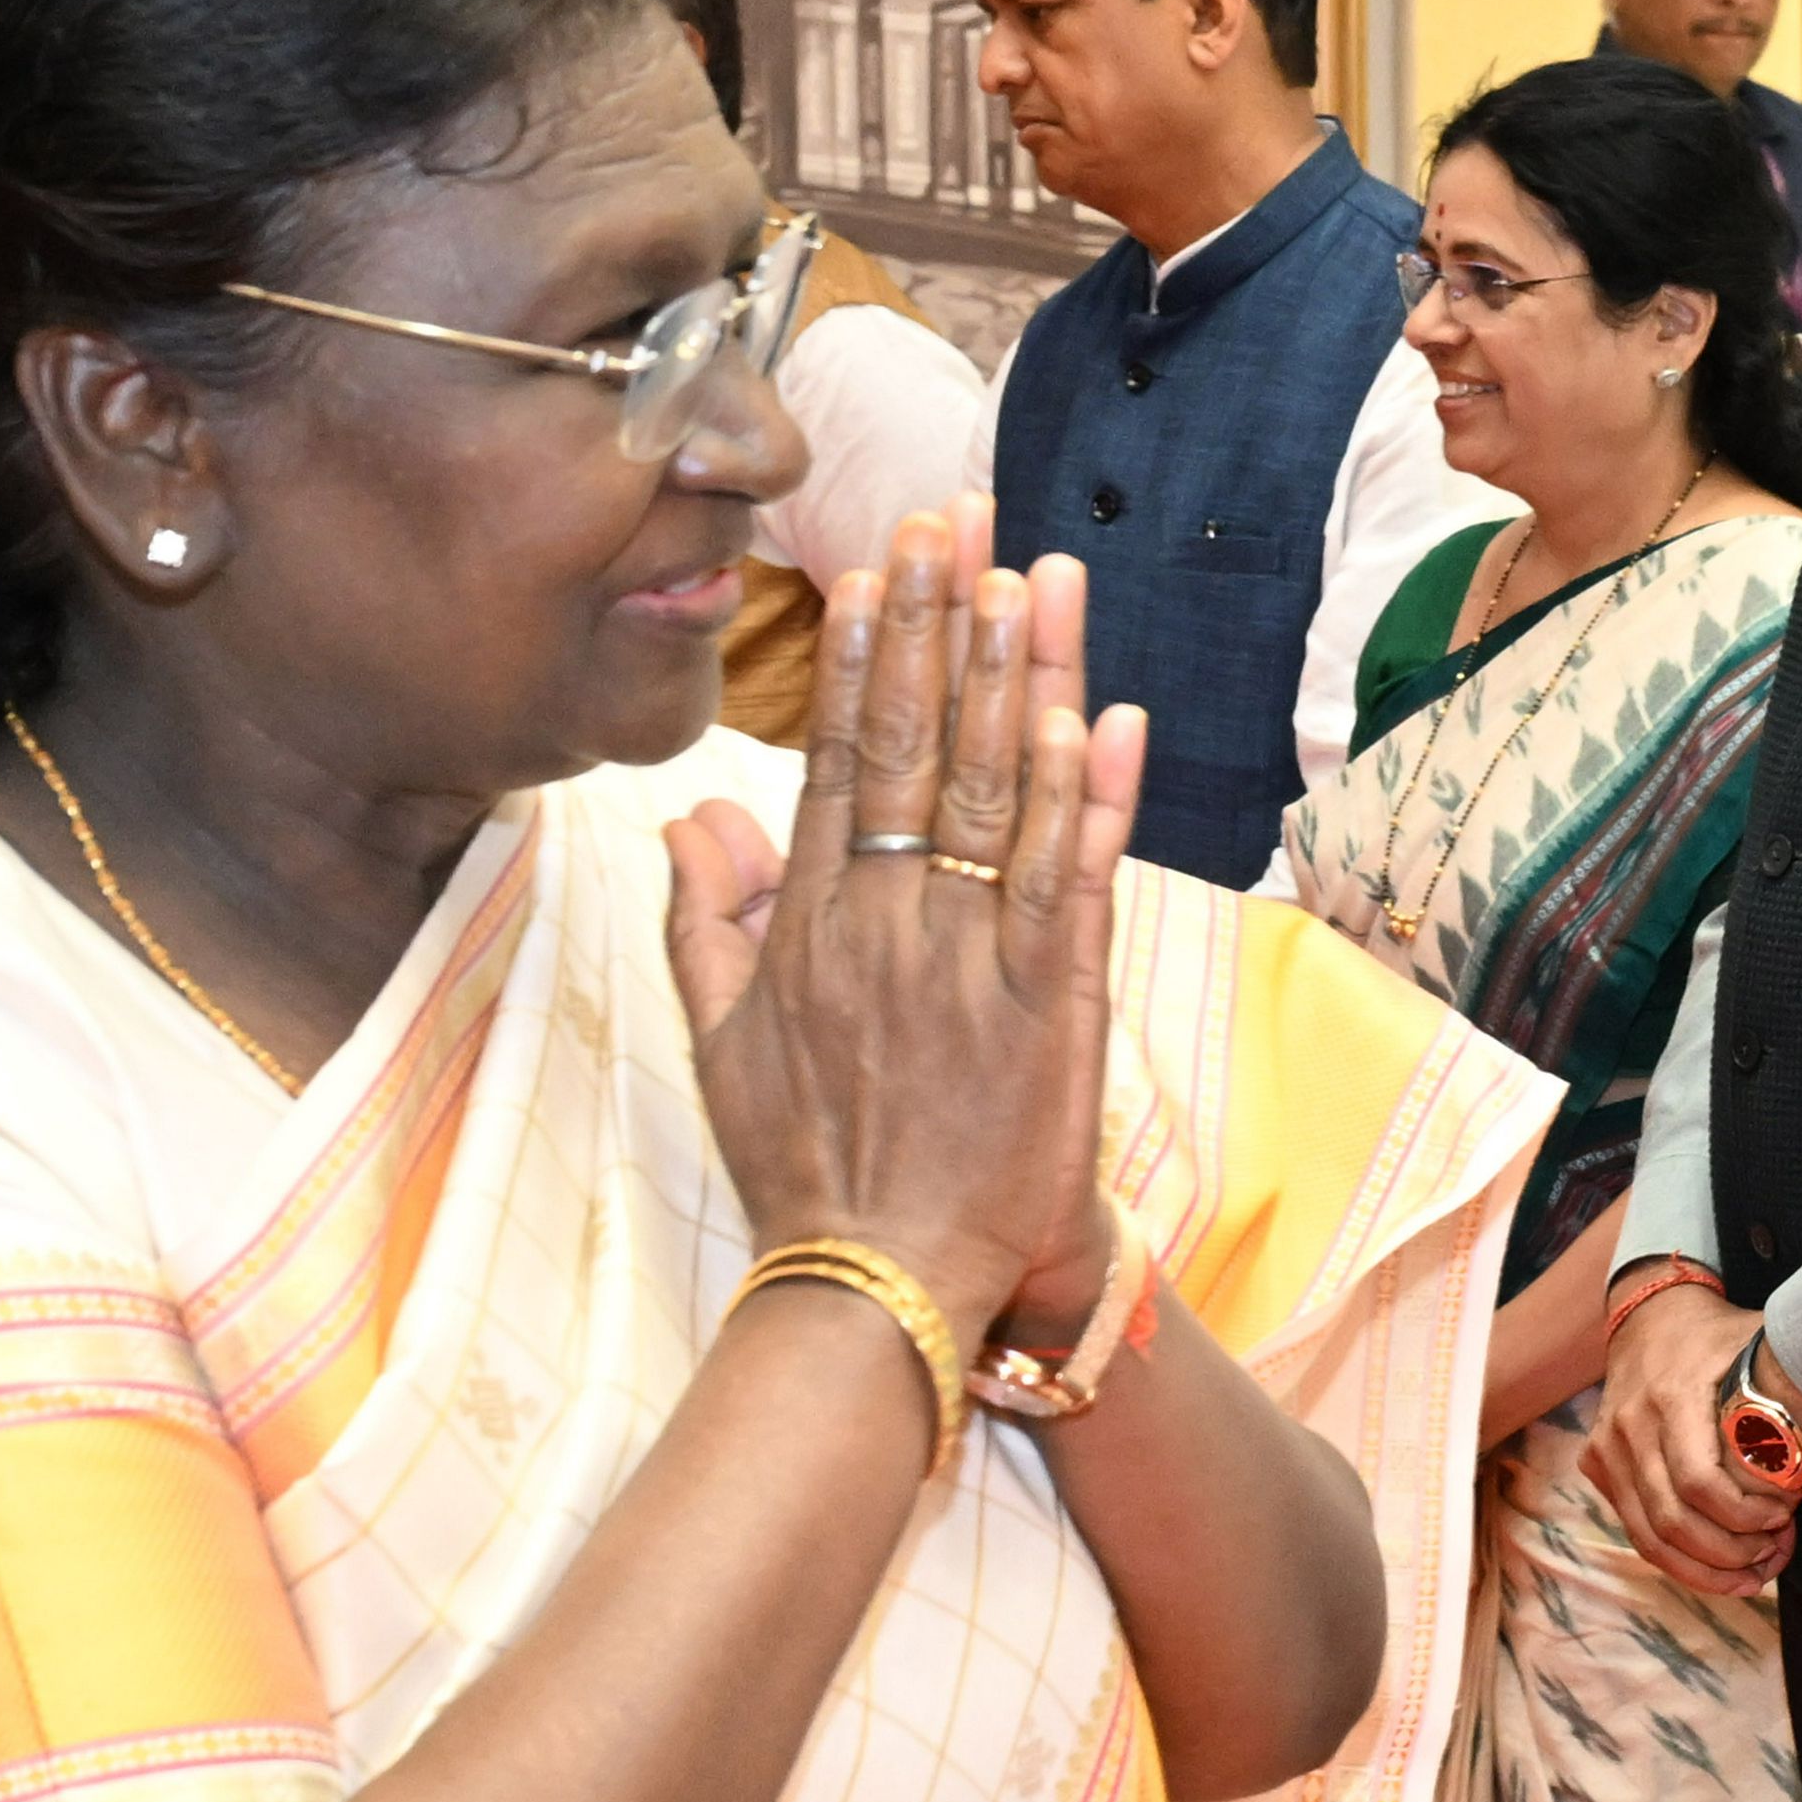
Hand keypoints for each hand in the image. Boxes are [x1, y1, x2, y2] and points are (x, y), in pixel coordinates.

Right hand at [666, 496, 1140, 1350]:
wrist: (878, 1285)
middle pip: (920, 746)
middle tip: (958, 516)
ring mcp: (965, 963)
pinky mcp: (1045, 1013)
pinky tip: (1105, 723)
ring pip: (999, 794)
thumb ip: (705, 922)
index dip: (872, 652)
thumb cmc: (811, 1168)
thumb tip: (696, 816)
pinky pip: (1069, 889)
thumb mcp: (719, 1041)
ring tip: (1033, 576)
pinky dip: (1089, 806)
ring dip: (1021, 678)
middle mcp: (886, 923)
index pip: (845, 757)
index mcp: (814, 923)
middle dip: (940, 623)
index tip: (887, 560)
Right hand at [1584, 1282, 1795, 1592]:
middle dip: (1730, 1553)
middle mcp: (1630, 1425)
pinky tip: (1717, 1571)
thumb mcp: (1761, 1341)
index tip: (1784, 1517)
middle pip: (1674, 1521)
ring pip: (1650, 1538)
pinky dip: (1678, 1562)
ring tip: (1752, 1576)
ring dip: (1705, 1571)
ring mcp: (1608, 1448)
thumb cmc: (1720, 1336)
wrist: (1648, 1315)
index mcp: (1673, 1395)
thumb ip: (1796, 1378)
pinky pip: (1637, 1532)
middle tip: (1774, 1554)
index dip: (1744, 1515)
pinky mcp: (1598, 1466)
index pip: (1700, 1482)